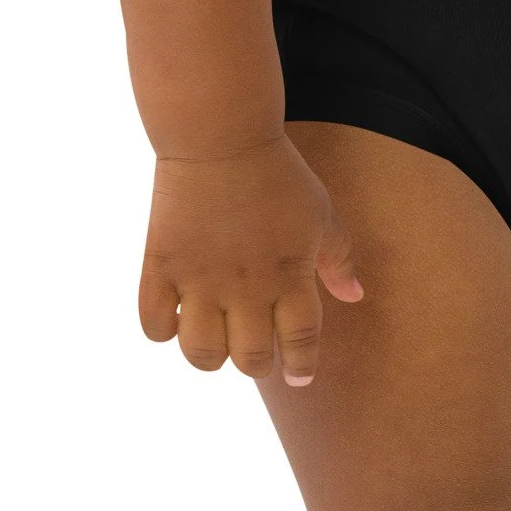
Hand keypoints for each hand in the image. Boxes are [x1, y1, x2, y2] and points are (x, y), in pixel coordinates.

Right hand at [138, 133, 362, 385]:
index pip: (299, 344)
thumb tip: (355, 298)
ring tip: (214, 335)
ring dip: (209, 355)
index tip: (298, 375)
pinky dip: (164, 331)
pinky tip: (177, 313)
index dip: (301, 366)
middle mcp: (246, 288)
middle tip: (253, 347)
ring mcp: (200, 280)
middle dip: (255, 361)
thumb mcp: (321, 212)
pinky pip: (154, 327)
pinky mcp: (162, 266)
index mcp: (290, 276)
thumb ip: (338, 259)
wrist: (221, 135)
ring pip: (201, 356)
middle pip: (250, 360)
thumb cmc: (279, 173)